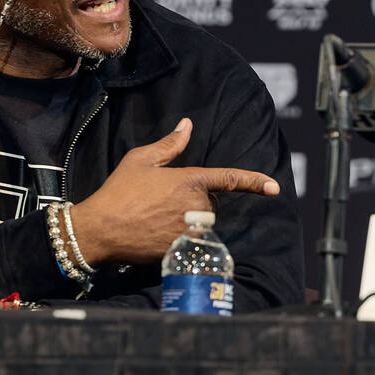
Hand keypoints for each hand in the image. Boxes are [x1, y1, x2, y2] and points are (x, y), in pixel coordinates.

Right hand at [69, 118, 279, 265]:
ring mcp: (190, 229)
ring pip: (202, 221)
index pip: (229, 179)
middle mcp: (195, 206)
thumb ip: (170, 144)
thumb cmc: (119, 191)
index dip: (254, 182)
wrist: (99, 230)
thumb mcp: (141, 159)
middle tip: (162, 199)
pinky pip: (191, 239)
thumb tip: (187, 125)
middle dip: (195, 199)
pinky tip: (155, 231)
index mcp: (190, 180)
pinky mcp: (182, 248)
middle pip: (211, 201)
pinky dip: (179, 235)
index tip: (274, 188)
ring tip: (156, 216)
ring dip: (188, 217)